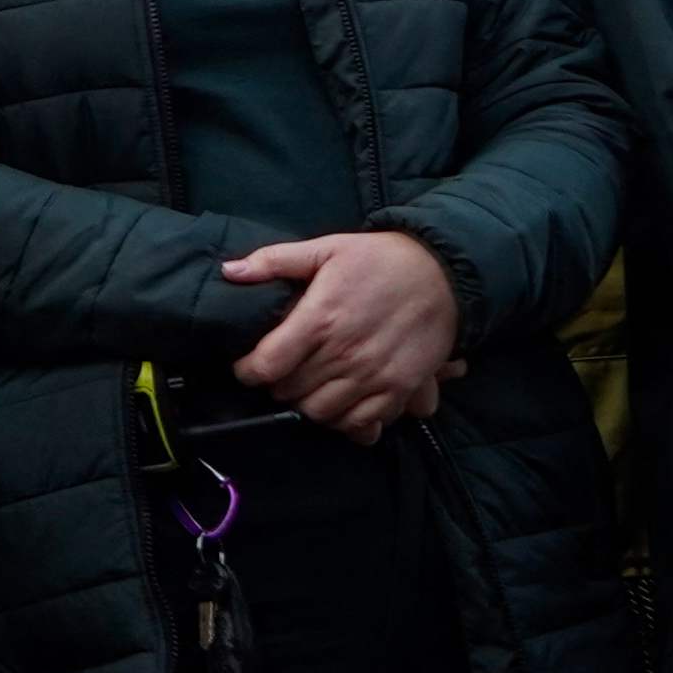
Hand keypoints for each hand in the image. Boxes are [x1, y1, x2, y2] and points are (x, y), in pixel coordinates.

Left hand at [220, 231, 463, 440]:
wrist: (443, 274)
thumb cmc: (379, 259)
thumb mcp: (325, 248)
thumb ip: (274, 261)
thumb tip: (229, 272)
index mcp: (319, 319)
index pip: (267, 365)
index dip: (247, 370)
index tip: (246, 366)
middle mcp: (344, 353)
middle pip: (290, 393)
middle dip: (276, 385)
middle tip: (280, 373)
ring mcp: (373, 375)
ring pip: (322, 413)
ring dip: (307, 405)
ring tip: (307, 388)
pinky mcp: (399, 389)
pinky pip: (362, 424)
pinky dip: (345, 421)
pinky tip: (340, 403)